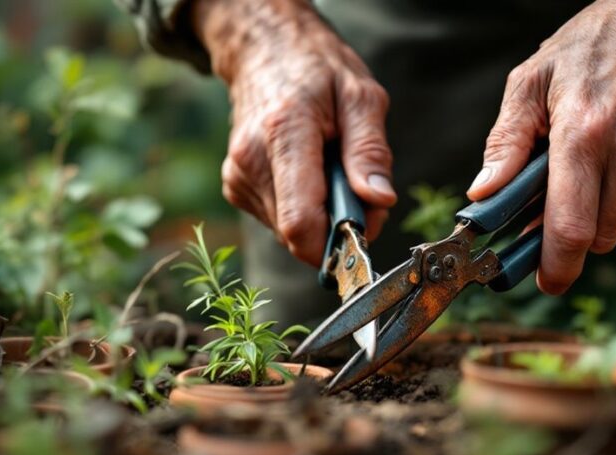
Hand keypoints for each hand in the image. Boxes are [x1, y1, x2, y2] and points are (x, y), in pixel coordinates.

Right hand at [192, 0, 395, 265]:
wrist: (263, 50)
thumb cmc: (318, 69)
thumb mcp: (361, 96)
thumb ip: (370, 150)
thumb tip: (379, 201)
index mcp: (284, 133)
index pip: (301, 222)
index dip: (338, 243)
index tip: (369, 225)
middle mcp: (251, 161)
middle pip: (300, 234)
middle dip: (339, 226)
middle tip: (361, 187)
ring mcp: (238, 177)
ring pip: (291, 232)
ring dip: (323, 216)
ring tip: (332, 168)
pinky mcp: (236, 187)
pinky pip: (280, 221)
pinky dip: (305, 207)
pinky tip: (310, 172)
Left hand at [467, 0, 615, 293]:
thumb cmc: (590, 48)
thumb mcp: (531, 82)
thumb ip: (505, 143)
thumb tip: (482, 193)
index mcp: (583, 134)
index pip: (570, 227)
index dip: (555, 268)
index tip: (545, 281)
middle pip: (595, 237)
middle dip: (569, 232)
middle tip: (555, 200)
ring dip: (599, 214)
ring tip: (590, 166)